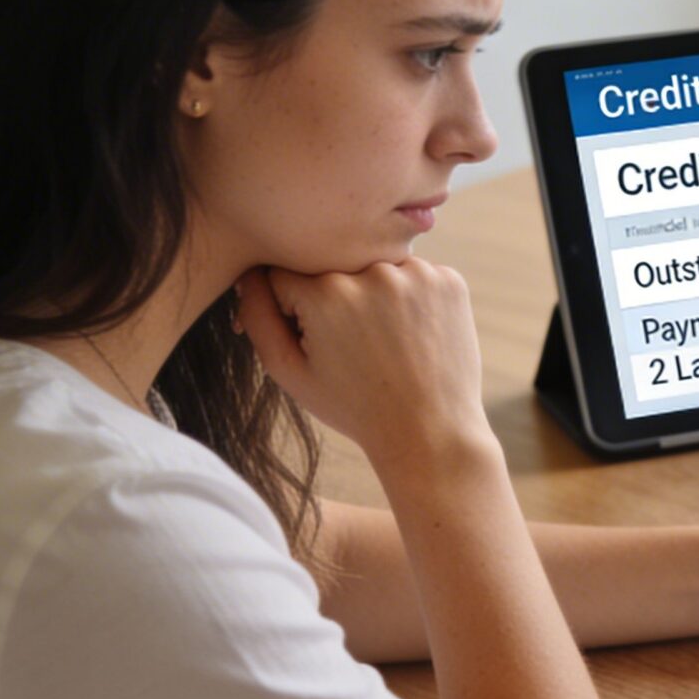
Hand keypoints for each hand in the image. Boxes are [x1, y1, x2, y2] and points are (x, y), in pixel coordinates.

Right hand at [233, 261, 491, 473]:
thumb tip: (249, 272)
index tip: (315, 340)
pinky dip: (410, 298)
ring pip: (374, 267)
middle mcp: (371, 272)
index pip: (285, 274)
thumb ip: (257, 316)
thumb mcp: (289, 372)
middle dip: (334, 299)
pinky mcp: (450, 280)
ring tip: (386, 344)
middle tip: (355, 347)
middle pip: (332, 267)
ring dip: (373, 294)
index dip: (294, 309)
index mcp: (325, 294)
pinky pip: (414, 275)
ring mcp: (417, 273)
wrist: (430, 431)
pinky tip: (414, 336)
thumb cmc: (353, 407)